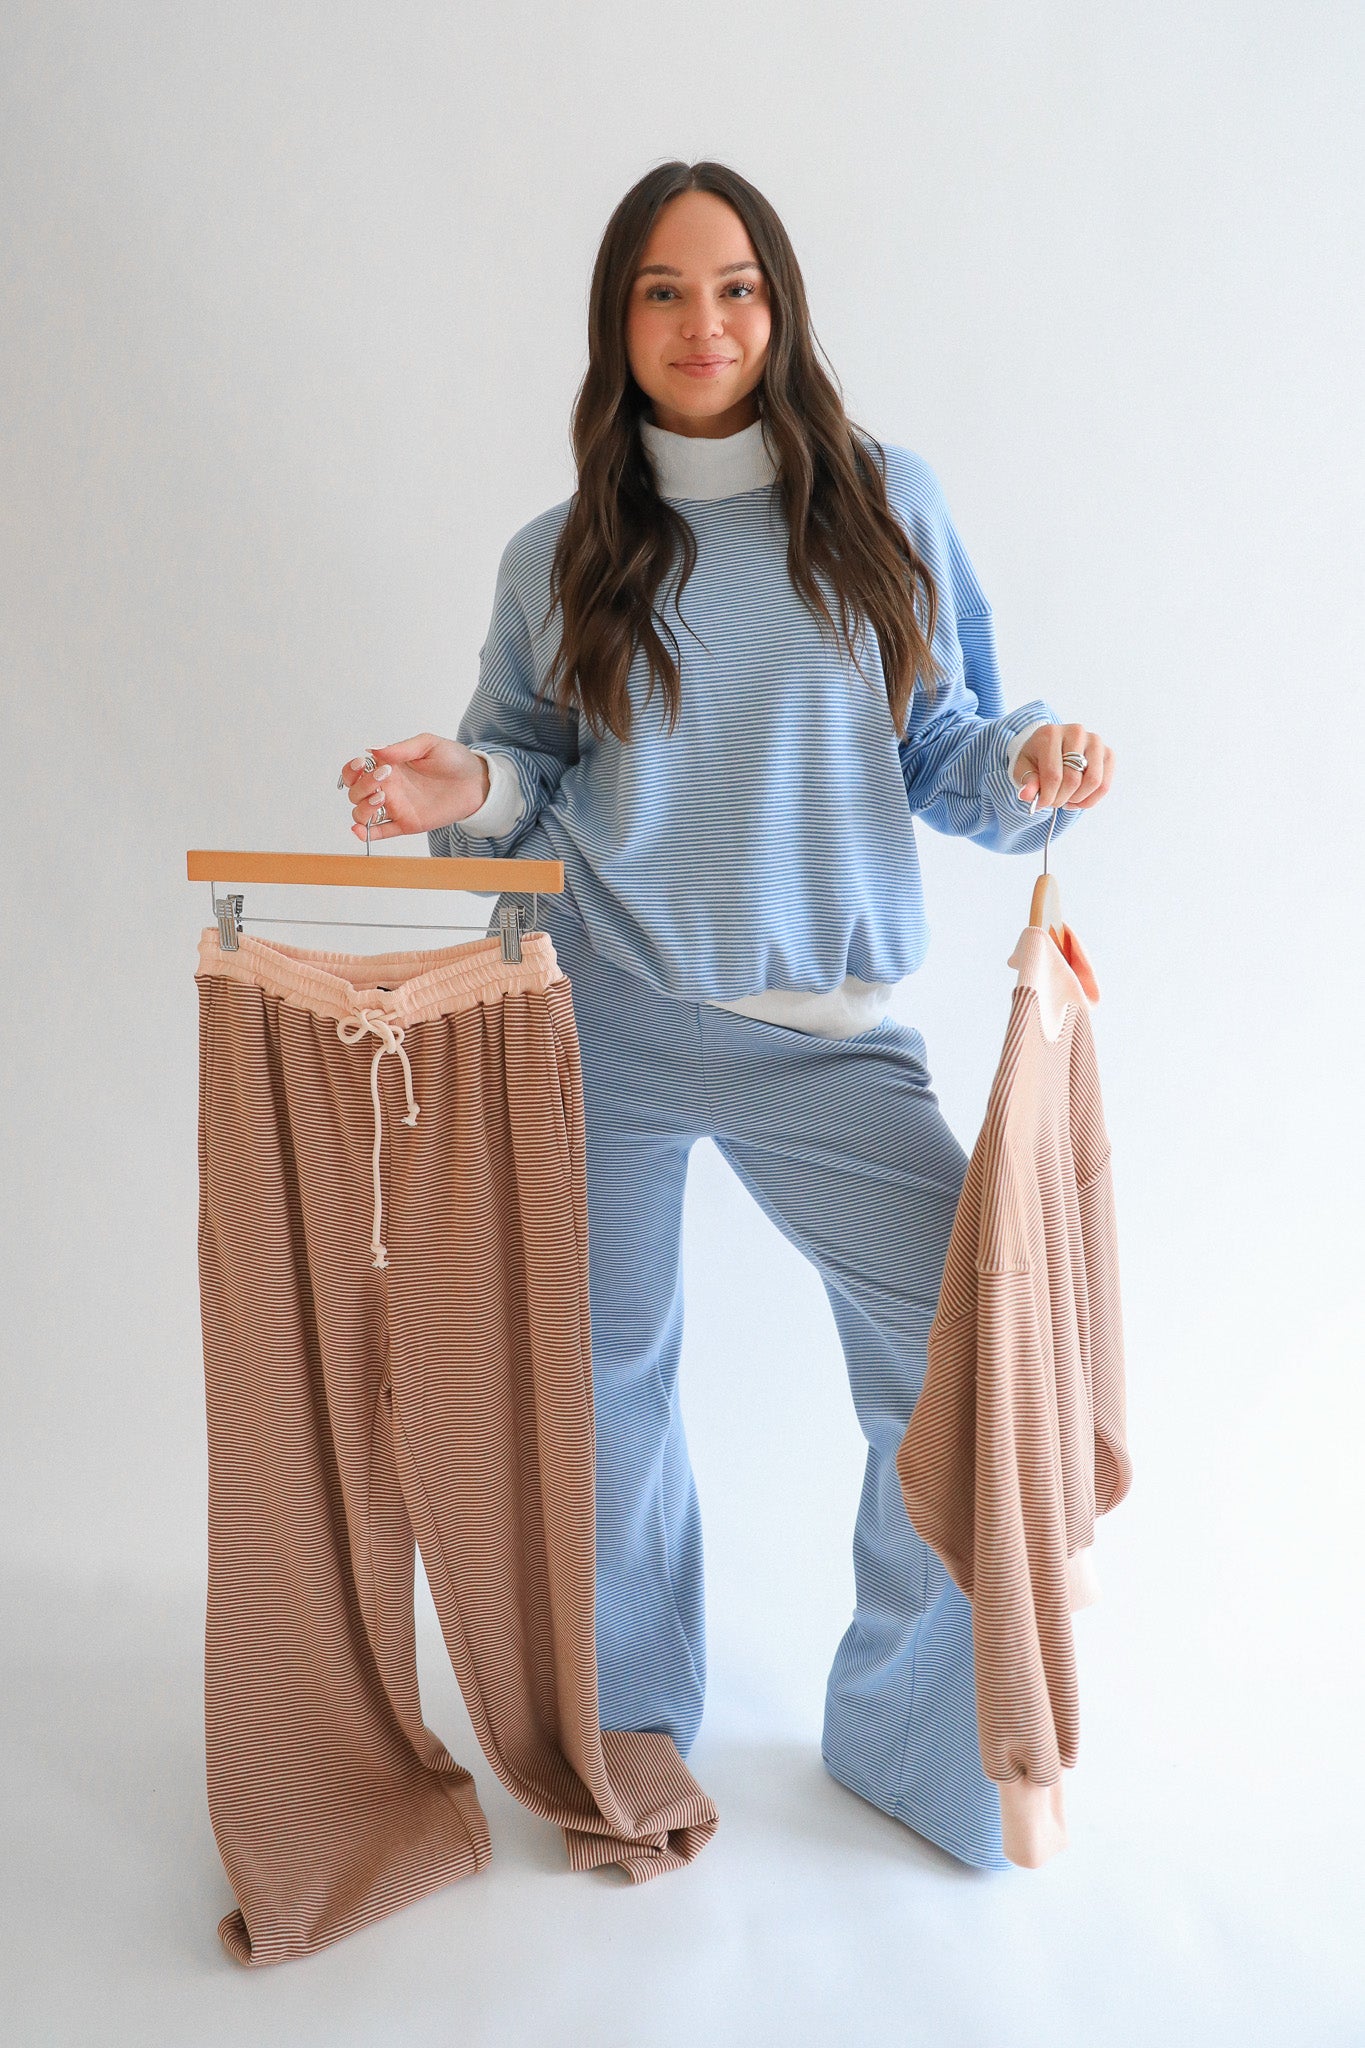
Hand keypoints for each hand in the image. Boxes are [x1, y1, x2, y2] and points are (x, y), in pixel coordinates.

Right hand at [336, 734, 490, 841]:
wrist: (477, 783)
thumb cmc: (454, 760)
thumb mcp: (429, 745)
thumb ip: (402, 748)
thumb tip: (373, 750)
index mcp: (387, 767)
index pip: (356, 771)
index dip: (351, 770)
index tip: (361, 764)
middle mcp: (388, 788)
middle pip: (355, 792)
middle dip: (361, 786)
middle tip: (383, 779)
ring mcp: (396, 807)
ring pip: (362, 813)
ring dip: (363, 807)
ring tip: (381, 798)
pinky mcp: (406, 824)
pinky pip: (380, 832)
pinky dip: (366, 834)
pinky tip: (360, 831)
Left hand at [1014, 723, 1113, 810]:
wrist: (1051, 748)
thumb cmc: (1036, 759)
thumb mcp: (1023, 769)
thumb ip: (1027, 782)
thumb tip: (1027, 795)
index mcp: (1050, 734)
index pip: (1053, 775)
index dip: (1047, 797)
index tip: (1041, 804)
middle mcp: (1076, 732)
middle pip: (1073, 780)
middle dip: (1061, 799)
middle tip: (1053, 801)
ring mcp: (1095, 741)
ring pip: (1093, 782)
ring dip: (1077, 799)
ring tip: (1066, 799)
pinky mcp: (1108, 753)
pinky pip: (1104, 785)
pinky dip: (1090, 799)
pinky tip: (1077, 799)